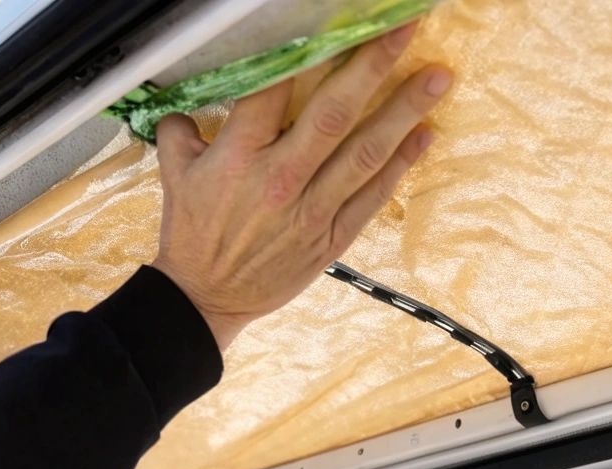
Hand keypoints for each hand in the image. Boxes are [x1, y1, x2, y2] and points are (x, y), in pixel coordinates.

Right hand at [150, 22, 449, 349]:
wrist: (206, 299)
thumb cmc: (193, 235)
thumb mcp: (173, 176)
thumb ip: (180, 132)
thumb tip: (186, 102)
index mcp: (238, 157)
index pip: (274, 91)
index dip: (305, 53)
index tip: (336, 24)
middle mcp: (279, 179)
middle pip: (333, 114)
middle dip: (372, 66)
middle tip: (405, 30)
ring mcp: (310, 210)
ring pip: (365, 153)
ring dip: (404, 111)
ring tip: (438, 78)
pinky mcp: (330, 238)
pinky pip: (372, 196)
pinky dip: (401, 165)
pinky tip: (425, 135)